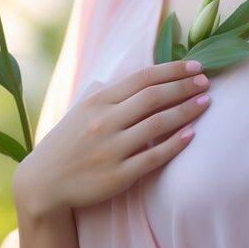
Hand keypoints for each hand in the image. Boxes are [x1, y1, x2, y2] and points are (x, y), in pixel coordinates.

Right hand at [13, 60, 210, 217]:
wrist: (42, 183)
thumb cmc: (68, 141)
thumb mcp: (82, 109)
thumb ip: (109, 92)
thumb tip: (140, 78)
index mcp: (98, 101)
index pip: (143, 78)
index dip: (172, 70)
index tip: (196, 65)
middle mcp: (104, 121)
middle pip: (153, 97)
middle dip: (184, 86)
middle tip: (206, 81)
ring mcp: (111, 149)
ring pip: (156, 124)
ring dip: (185, 111)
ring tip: (205, 102)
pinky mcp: (117, 176)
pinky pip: (152, 157)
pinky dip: (174, 144)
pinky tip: (191, 133)